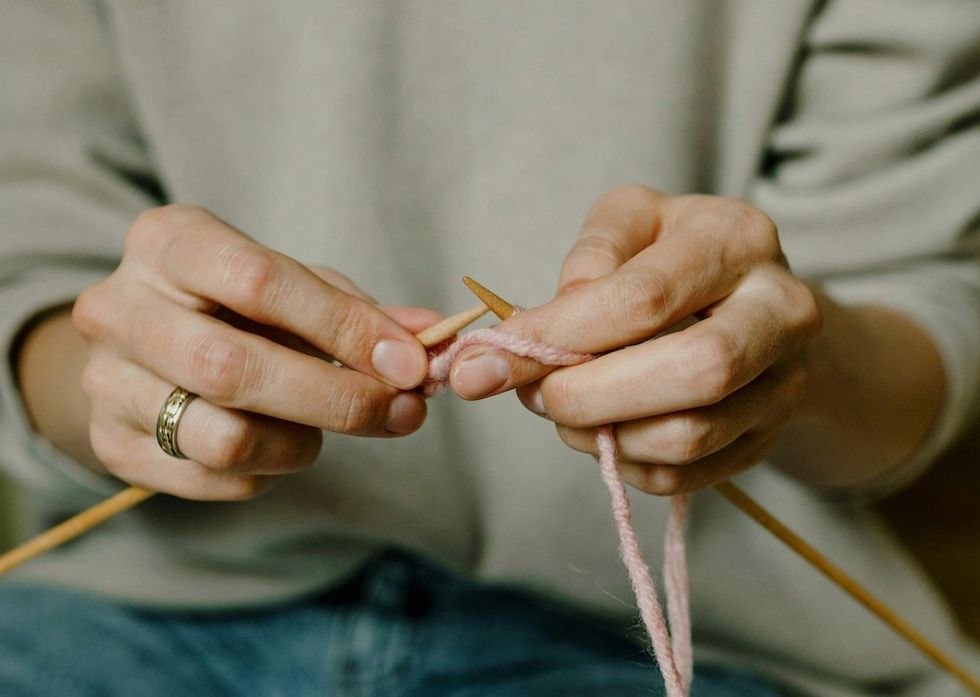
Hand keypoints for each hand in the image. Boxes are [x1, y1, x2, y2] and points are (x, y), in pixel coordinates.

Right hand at [68, 204, 435, 499]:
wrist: (149, 343)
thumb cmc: (238, 305)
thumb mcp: (296, 286)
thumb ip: (358, 311)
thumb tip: (431, 337)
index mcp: (170, 242)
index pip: (260, 282)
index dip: (345, 327)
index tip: (410, 363)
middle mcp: (118, 307)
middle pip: (233, 367)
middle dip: (337, 397)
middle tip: (402, 411)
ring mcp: (107, 381)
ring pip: (223, 437)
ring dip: (301, 442)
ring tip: (324, 426)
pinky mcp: (113, 445)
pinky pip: (214, 478)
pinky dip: (270, 471)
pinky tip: (281, 443)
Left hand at [450, 186, 821, 495]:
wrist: (754, 305)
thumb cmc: (675, 255)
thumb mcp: (631, 222)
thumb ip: (588, 260)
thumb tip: (538, 331)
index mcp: (738, 239)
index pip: (644, 299)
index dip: (559, 335)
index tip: (489, 359)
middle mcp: (781, 311)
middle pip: (694, 372)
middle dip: (591, 396)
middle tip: (534, 395)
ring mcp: (784, 383)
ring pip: (688, 436)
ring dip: (602, 435)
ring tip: (563, 410)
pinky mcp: (766, 438)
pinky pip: (685, 476)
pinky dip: (625, 464)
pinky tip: (603, 431)